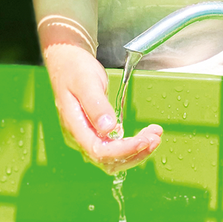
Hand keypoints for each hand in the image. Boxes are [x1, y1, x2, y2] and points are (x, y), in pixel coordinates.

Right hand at [43, 43, 162, 174]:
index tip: (144, 140)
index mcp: (74, 127)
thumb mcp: (85, 82)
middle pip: (108, 160)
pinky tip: (144, 136)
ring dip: (136, 151)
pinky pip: (114, 147)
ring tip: (155, 136)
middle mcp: (79, 137)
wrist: (67, 61)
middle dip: (134, 152)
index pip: (99, 151)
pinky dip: (131, 145)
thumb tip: (108, 129)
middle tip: (155, 137)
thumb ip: (96, 105)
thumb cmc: (74, 69)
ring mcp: (87, 135)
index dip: (123, 151)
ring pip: (113, 158)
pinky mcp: (96, 132)